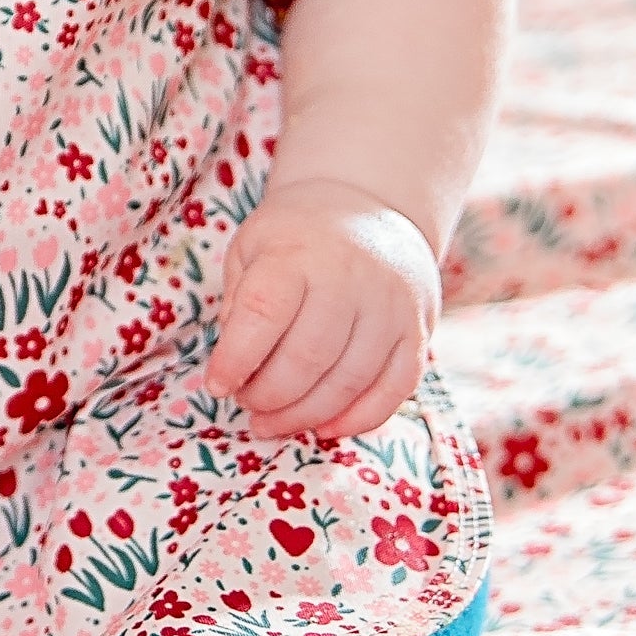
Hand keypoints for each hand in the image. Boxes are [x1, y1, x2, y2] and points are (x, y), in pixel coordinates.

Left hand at [206, 180, 439, 440]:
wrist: (370, 207)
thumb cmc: (296, 237)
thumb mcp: (251, 248)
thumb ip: (237, 305)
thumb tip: (232, 370)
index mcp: (297, 253)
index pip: (263, 313)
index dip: (236, 359)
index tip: (217, 386)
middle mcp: (350, 278)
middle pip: (307, 358)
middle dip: (269, 396)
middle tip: (248, 405)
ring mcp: (391, 306)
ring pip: (349, 382)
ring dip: (305, 415)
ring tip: (274, 422)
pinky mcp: (418, 331)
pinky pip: (395, 390)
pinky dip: (358, 420)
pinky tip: (324, 428)